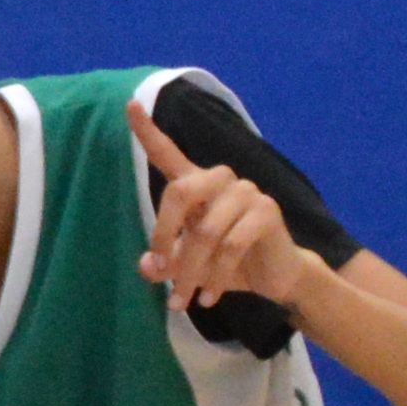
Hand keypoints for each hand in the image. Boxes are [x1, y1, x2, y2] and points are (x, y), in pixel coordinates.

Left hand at [133, 104, 329, 321]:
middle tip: (160, 270)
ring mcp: (246, 192)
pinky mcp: (267, 212)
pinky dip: (215, 276)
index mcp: (196, 185)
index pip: (168, 153)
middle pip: (180, 192)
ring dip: (191, 272)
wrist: (276, 276)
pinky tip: (209, 297)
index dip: (148, 130)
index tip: (130, 105)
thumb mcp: (187, 267)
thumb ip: (164, 264)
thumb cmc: (225, 264)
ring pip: (206, 231)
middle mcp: (220, 181)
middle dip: (164, 235)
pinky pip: (231, 246)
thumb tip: (147, 266)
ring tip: (184, 300)